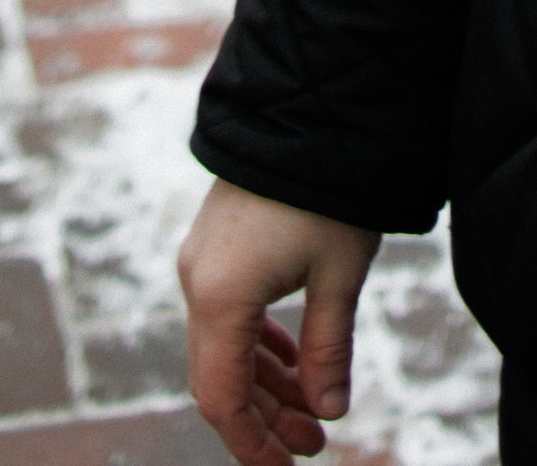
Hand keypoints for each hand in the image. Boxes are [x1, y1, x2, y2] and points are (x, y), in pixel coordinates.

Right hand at [179, 178, 380, 463]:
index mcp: (219, 296)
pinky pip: (229, 315)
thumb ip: (328, 350)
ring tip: (313, 412)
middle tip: (314, 446)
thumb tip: (329, 414)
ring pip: (225, 348)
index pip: (222, 398)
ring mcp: (203, 261)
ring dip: (266, 385)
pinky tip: (294, 364)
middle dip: (264, 419)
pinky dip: (260, 347)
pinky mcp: (217, 246)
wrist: (306, 104)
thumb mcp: (338, 274)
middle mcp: (198, 282)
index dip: (252, 443)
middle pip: (219, 378)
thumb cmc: (326, 187)